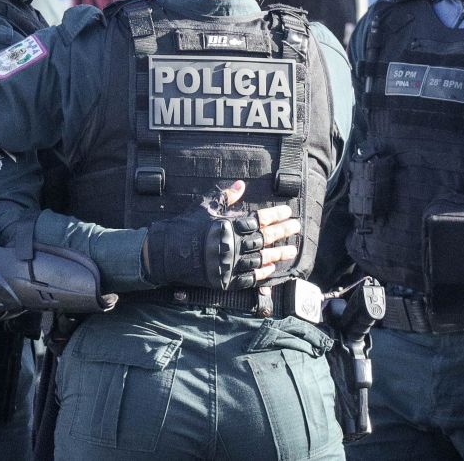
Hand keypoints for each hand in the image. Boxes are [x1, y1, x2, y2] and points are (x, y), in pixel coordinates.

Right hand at [143, 180, 300, 290]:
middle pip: (266, 237)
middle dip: (283, 232)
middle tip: (296, 227)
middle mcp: (235, 244)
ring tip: (291, 250)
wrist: (167, 252)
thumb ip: (226, 196)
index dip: (276, 215)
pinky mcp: (226, 279)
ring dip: (279, 254)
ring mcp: (231, 263)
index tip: (287, 212)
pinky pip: (250, 277)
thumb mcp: (205, 206)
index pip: (260, 218)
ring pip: (262, 258)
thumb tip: (241, 184)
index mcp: (231, 224)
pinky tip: (273, 269)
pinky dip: (263, 273)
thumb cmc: (186, 226)